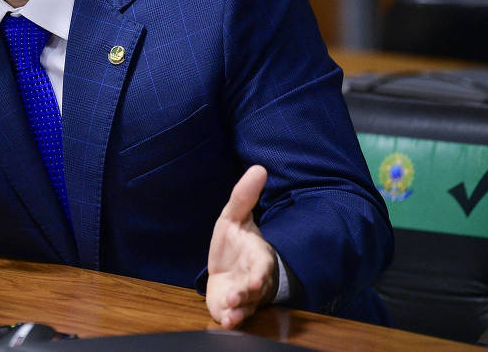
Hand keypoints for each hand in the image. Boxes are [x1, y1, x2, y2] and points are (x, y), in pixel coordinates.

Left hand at [206, 165, 277, 328]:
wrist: (227, 271)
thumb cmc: (234, 244)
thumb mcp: (234, 218)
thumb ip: (244, 196)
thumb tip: (259, 167)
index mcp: (257, 257)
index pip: (262, 265)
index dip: (259, 271)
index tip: (256, 277)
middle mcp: (254, 279)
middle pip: (256, 288)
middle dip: (251, 291)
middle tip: (245, 291)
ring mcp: (244, 296)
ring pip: (246, 305)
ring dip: (239, 308)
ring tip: (230, 309)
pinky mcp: (231, 309)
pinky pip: (234, 316)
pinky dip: (230, 319)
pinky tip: (225, 321)